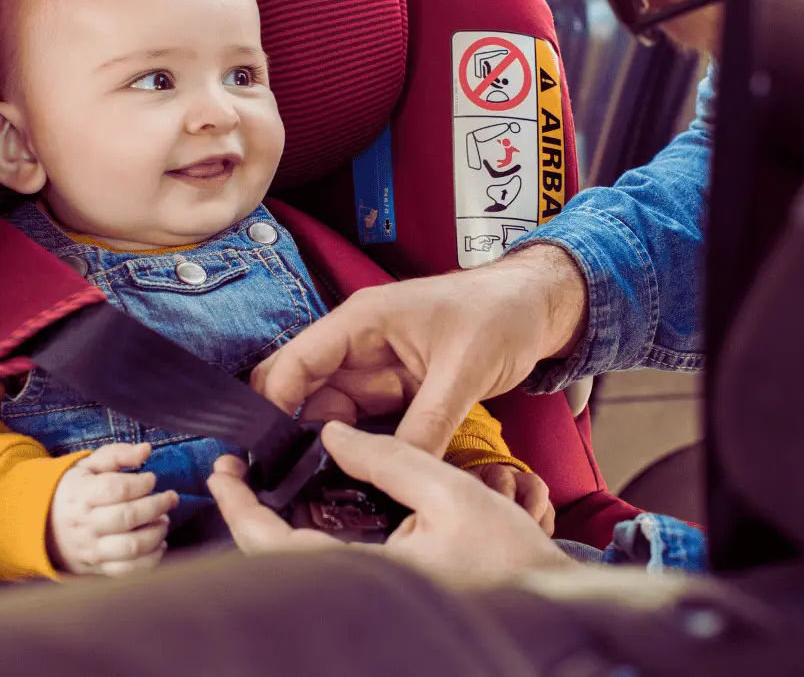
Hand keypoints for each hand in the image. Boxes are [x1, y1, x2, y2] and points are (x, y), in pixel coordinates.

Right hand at [48, 443, 178, 576]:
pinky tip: (159, 543)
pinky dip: (151, 559)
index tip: (151, 479)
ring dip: (157, 533)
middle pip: (128, 517)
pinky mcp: (98, 568)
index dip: (141, 483)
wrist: (43, 527)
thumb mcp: (88, 467)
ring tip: (164, 520)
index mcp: (81, 495)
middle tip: (170, 498)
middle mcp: (85, 524)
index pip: (116, 489)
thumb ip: (117, 455)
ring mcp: (92, 549)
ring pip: (131, 546)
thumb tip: (146, 450)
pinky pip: (128, 570)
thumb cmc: (75, 492)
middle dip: (157, 506)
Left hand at [208, 422, 577, 584]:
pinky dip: (306, 536)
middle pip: (277, 561)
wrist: (546, 598)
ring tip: (263, 482)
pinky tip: (308, 506)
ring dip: (273, 526)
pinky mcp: (384, 594)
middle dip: (247, 515)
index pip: (276, 546)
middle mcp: (362, 592)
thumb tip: (333, 434)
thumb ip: (389, 457)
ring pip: (299, 564)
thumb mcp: (450, 490)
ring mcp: (371, 596)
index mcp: (370, 574)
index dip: (241, 508)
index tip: (223, 472)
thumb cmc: (509, 554)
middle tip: (233, 473)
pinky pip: (326, 567)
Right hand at [251, 244, 588, 454]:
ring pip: (330, 416)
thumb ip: (428, 424)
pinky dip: (356, 450)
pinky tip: (353, 482)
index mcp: (362, 322)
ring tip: (317, 493)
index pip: (295, 363)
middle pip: (302, 393)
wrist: (537, 308)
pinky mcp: (395, 392)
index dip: (274, 407)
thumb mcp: (464, 371)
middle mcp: (358, 346)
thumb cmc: (500, 315)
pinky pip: (363, 425)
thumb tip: (397, 472)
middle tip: (287, 486)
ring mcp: (375, 370)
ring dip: (324, 449)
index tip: (266, 457)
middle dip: (291, 436)